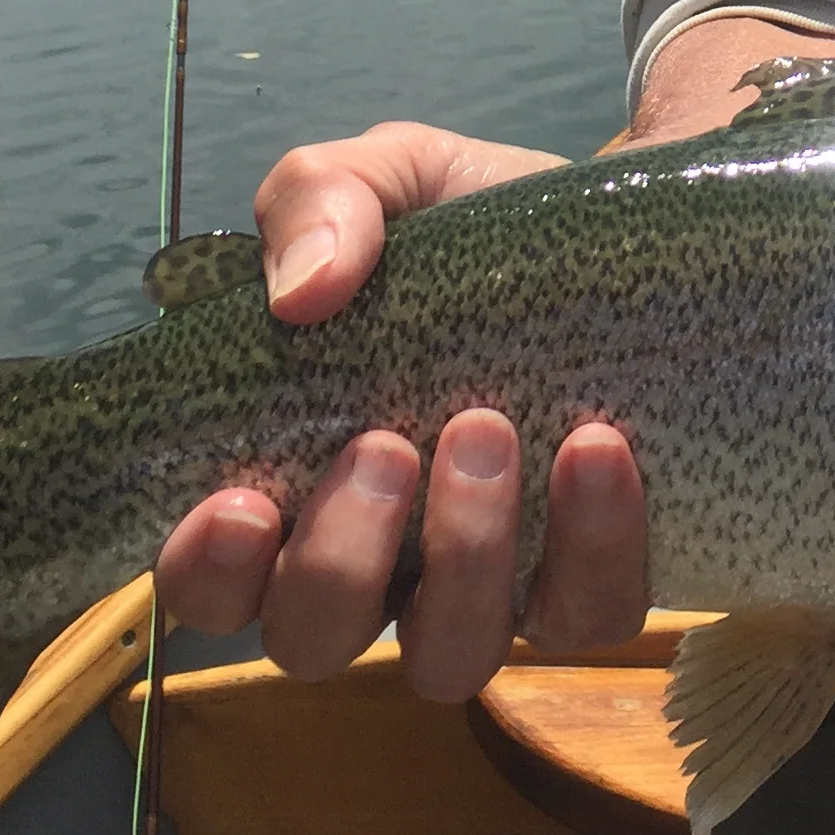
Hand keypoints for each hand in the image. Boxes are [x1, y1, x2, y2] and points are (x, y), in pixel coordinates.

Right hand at [152, 121, 652, 696]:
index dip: (207, 571)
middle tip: (387, 446)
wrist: (627, 229)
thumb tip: (302, 290)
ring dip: (462, 559)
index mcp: (294, 481)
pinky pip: (585, 618)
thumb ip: (321, 199)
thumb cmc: (475, 230)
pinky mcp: (587, 582)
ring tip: (490, 431)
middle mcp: (376, 561)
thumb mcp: (392, 178)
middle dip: (338, 560)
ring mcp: (484, 587)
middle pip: (312, 640)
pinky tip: (598, 448)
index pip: (208, 585)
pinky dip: (592, 546)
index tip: (242, 500)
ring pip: (446, 657)